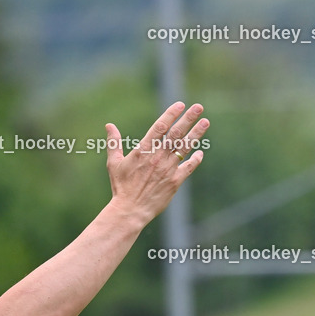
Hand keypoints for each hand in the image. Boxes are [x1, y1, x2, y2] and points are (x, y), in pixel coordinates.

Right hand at [104, 101, 208, 223]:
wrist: (130, 210)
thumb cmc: (121, 186)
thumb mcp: (114, 163)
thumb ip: (114, 143)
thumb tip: (109, 125)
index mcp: (143, 150)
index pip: (160, 127)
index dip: (171, 114)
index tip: (180, 104)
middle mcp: (158, 157)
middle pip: (176, 133)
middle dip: (188, 118)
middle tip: (198, 107)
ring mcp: (168, 169)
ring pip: (185, 147)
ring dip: (196, 134)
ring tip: (205, 122)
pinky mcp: (175, 182)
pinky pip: (188, 167)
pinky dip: (195, 159)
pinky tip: (200, 152)